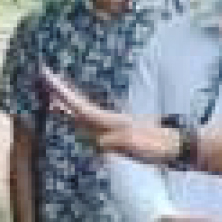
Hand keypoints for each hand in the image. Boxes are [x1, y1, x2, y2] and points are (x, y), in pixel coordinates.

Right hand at [40, 67, 180, 163]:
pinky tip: (75, 115)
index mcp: (110, 122)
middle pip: (78, 103)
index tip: (48, 76)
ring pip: (82, 111)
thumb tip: (100, 143)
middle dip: (60, 90)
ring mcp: (112, 125)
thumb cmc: (158, 147)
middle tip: (44, 74)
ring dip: (67, 102)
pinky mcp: (116, 131)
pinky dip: (77, 114)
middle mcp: (108, 120)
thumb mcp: (138, 146)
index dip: (63, 94)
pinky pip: (89, 120)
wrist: (177, 145)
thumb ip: (119, 143)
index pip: (80, 107)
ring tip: (51, 94)